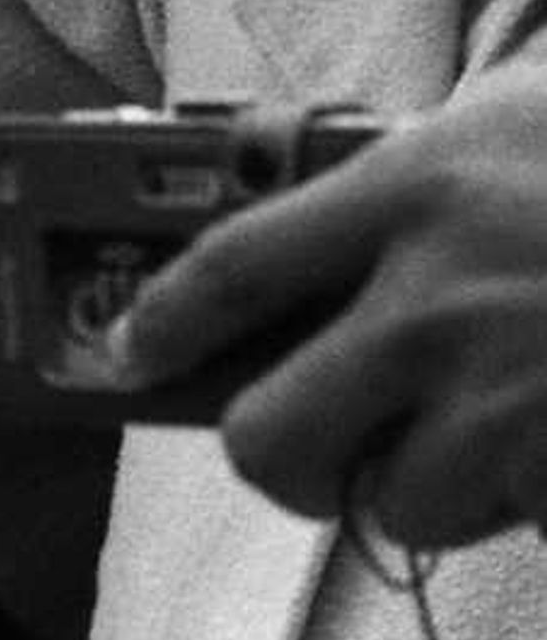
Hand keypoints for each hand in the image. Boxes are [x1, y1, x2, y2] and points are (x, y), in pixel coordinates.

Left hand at [117, 75, 546, 544]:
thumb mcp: (499, 119)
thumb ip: (399, 168)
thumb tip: (297, 189)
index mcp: (406, 197)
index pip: (230, 268)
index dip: (163, 321)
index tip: (133, 349)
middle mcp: (438, 309)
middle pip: (273, 437)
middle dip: (274, 456)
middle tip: (299, 441)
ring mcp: (512, 402)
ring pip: (398, 504)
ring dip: (415, 483)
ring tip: (462, 430)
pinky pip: (512, 520)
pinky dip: (518, 499)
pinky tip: (541, 439)